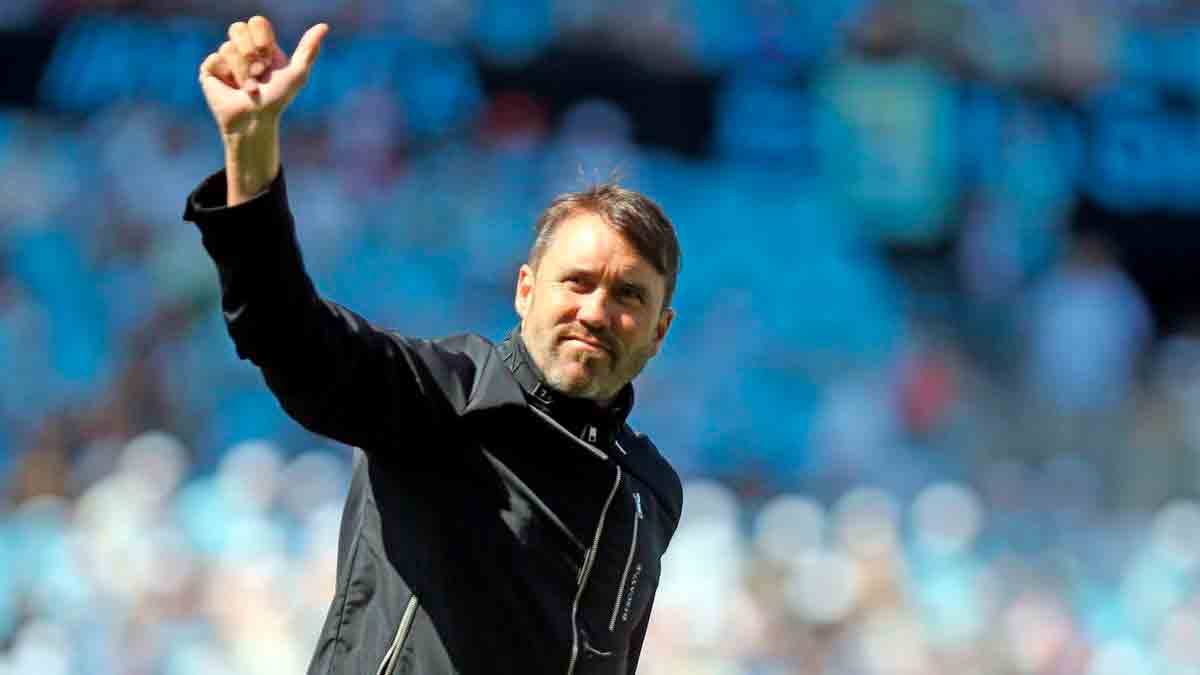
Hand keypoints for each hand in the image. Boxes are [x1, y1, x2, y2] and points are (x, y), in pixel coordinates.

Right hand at [198, 17, 327, 137]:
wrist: (255, 121)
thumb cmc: (277, 100)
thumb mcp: (297, 73)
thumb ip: (308, 49)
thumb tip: (324, 26)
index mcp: (262, 46)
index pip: (256, 22)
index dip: (261, 38)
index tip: (268, 57)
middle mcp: (243, 50)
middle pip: (238, 28)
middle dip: (251, 54)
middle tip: (259, 74)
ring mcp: (225, 59)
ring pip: (228, 47)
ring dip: (243, 71)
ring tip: (248, 88)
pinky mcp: (210, 69)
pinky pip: (215, 58)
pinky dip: (227, 75)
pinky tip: (231, 87)